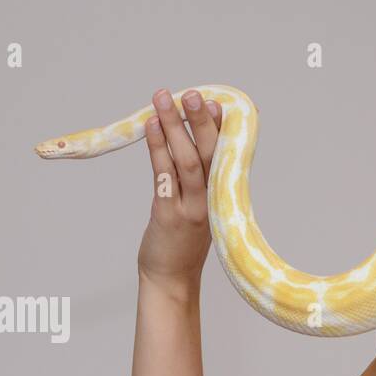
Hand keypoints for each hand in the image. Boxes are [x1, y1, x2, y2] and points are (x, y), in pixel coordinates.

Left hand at [137, 89, 223, 293]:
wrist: (171, 281)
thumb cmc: (182, 243)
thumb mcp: (199, 209)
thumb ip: (200, 181)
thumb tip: (192, 146)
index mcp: (220, 195)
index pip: (225, 155)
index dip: (223, 127)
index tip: (219, 102)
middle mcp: (210, 199)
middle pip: (209, 152)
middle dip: (200, 120)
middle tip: (193, 93)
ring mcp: (190, 207)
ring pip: (186, 160)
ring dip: (174, 126)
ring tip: (163, 99)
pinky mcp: (169, 216)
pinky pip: (163, 175)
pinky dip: (157, 148)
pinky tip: (150, 127)